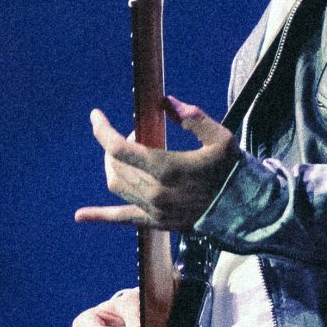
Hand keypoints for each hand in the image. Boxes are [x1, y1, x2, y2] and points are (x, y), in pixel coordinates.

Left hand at [76, 96, 237, 233]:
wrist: (245, 211)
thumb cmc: (233, 171)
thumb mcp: (220, 138)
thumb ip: (193, 118)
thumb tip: (166, 103)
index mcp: (168, 168)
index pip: (119, 148)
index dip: (102, 130)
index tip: (95, 116)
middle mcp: (157, 192)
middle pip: (117, 164)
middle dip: (118, 144)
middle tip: (139, 135)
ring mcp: (155, 210)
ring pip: (116, 185)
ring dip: (113, 166)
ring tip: (129, 156)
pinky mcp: (157, 223)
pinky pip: (122, 219)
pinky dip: (99, 215)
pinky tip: (80, 215)